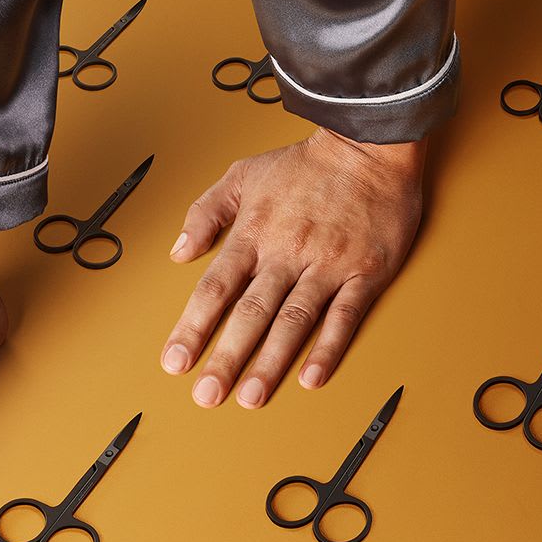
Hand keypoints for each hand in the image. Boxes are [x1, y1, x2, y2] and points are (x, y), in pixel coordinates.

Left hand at [160, 127, 425, 407]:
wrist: (366, 145)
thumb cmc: (302, 164)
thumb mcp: (241, 175)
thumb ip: (205, 213)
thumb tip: (178, 251)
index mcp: (253, 233)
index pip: (215, 288)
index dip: (193, 326)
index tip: (175, 360)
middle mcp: (286, 253)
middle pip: (250, 312)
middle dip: (226, 357)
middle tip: (207, 395)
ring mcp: (326, 264)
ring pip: (293, 320)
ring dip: (271, 361)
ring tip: (250, 396)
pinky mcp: (364, 272)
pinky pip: (345, 315)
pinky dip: (329, 347)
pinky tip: (312, 377)